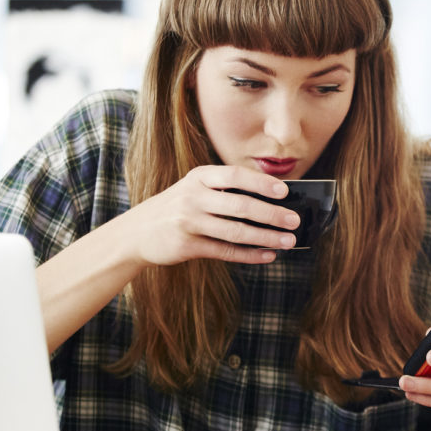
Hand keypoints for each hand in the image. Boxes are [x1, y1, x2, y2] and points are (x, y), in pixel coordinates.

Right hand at [122, 164, 301, 266]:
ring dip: (266, 237)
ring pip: (236, 231)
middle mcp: (193, 197)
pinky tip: (267, 255)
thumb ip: (225, 190)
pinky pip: (225, 251)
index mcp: (199, 177)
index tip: (284, 191)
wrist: (136, 232)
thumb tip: (271, 200)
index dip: (261, 183)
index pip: (235, 175)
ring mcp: (189, 222)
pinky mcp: (187, 246)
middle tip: (294, 221)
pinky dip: (250, 255)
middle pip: (240, 205)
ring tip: (288, 241)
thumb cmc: (177, 207)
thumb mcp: (195, 188)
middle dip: (272, 214)